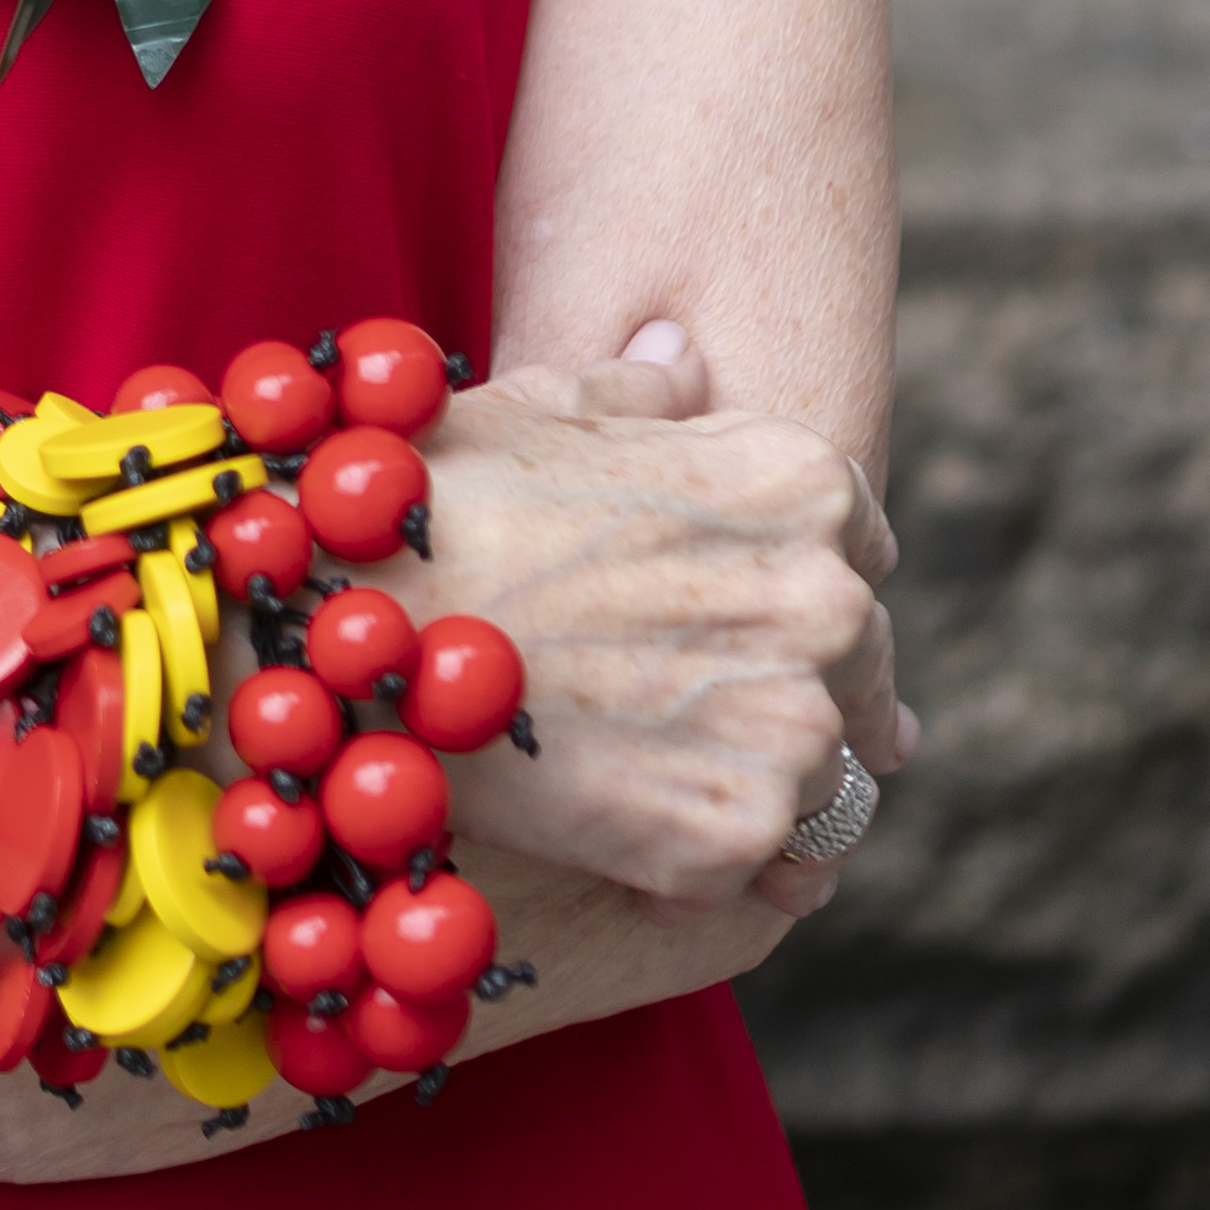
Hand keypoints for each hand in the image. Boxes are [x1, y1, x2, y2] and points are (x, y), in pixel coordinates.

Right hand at [411, 323, 912, 919]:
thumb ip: (639, 386)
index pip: (861, 541)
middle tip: (684, 693)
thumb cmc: (433, 499)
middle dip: (785, 676)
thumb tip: (681, 353)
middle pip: (858, 662)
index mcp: (795, 481)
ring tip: (641, 757)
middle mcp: (822, 600)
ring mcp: (789, 726)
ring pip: (819, 767)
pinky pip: (762, 856)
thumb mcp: (537, 406)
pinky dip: (703, 849)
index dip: (789, 568)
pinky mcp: (738, 833)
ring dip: (750, 768)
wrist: (348, 632)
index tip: (734, 599)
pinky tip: (618, 814)